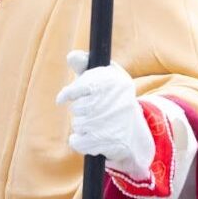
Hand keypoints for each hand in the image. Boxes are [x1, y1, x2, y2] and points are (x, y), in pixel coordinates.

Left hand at [56, 51, 153, 178]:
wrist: (135, 128)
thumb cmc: (112, 97)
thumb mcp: (103, 76)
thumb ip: (85, 64)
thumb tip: (71, 56)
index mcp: (113, 82)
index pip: (80, 88)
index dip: (69, 93)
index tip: (63, 98)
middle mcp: (114, 103)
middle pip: (77, 108)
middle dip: (80, 109)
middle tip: (92, 109)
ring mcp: (110, 123)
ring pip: (77, 124)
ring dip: (82, 124)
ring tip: (95, 122)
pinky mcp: (108, 142)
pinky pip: (77, 141)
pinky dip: (78, 140)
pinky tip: (89, 136)